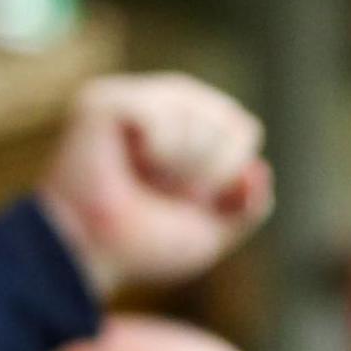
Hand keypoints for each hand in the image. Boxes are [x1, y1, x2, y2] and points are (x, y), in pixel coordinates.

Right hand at [35, 73, 273, 296]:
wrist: (92, 254)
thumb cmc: (143, 243)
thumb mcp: (213, 230)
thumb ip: (248, 205)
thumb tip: (258, 170)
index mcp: (191, 122)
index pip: (244, 129)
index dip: (227, 174)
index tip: (186, 198)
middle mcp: (163, 100)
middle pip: (230, 122)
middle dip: (207, 173)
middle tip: (160, 191)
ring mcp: (130, 96)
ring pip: (199, 119)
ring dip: (178, 167)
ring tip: (141, 178)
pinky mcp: (102, 100)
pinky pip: (160, 120)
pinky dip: (153, 153)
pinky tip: (125, 163)